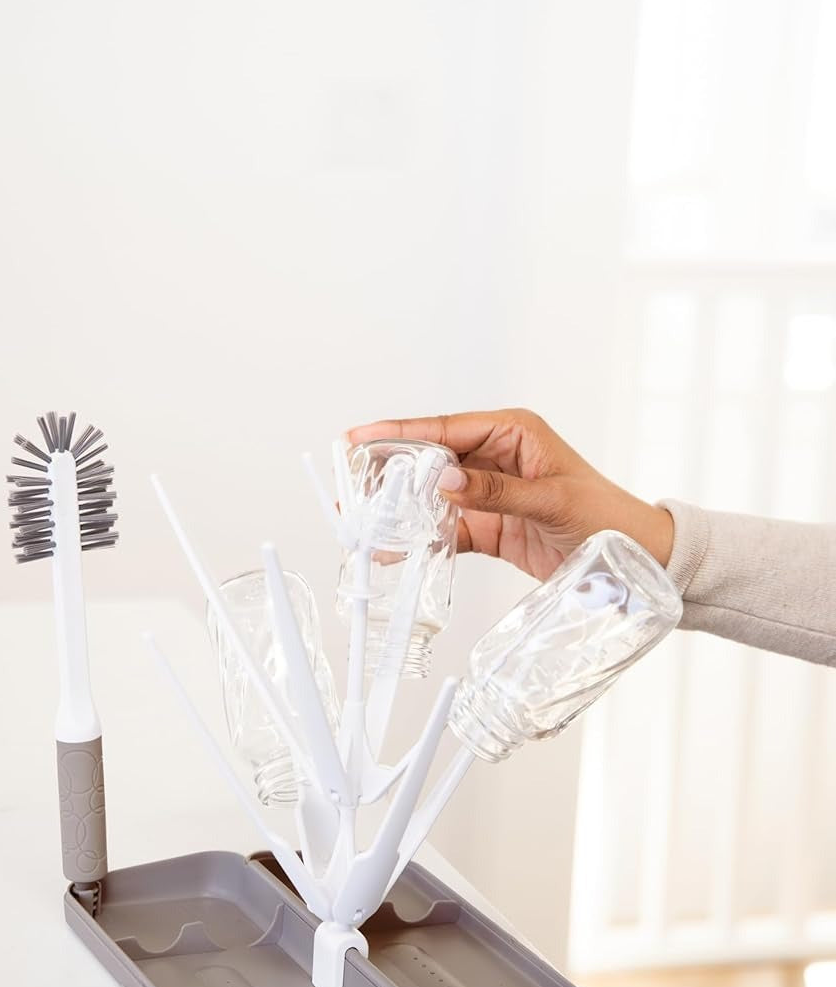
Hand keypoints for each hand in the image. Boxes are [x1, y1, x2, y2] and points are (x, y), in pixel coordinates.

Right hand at [346, 409, 673, 580]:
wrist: (637, 558)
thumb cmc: (607, 516)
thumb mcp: (553, 499)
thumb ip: (496, 490)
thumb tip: (445, 479)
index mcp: (513, 431)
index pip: (446, 428)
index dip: (400, 433)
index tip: (360, 437)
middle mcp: (496, 456)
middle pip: (429, 458)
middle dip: (390, 471)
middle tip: (350, 483)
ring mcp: (488, 492)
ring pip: (431, 495)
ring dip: (400, 508)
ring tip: (362, 519)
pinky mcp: (488, 525)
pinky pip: (446, 528)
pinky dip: (421, 539)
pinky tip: (394, 549)